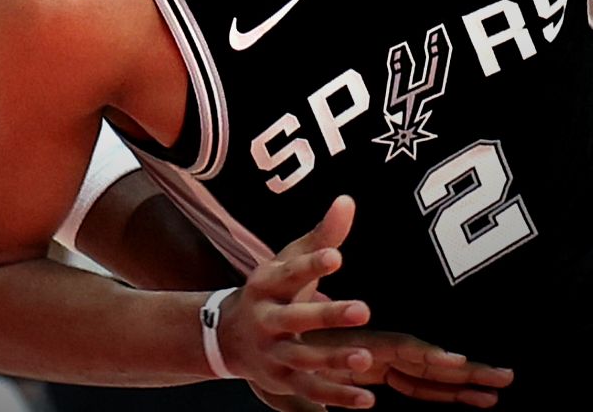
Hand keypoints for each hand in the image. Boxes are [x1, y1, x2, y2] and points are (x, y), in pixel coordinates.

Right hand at [222, 197, 513, 407]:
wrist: (226, 336)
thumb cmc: (271, 290)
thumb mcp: (288, 261)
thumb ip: (322, 236)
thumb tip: (348, 201)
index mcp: (268, 285)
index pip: (291, 273)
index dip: (312, 264)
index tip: (336, 256)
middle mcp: (267, 320)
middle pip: (296, 318)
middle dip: (327, 315)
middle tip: (363, 309)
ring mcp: (274, 353)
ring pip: (303, 359)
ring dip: (334, 361)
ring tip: (365, 360)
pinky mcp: (283, 380)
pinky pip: (311, 391)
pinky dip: (336, 398)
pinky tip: (366, 400)